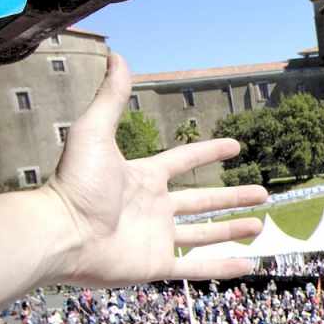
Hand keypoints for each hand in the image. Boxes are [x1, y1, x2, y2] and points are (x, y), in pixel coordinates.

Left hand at [41, 53, 266, 284]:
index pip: (183, 161)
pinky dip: (221, 268)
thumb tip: (117, 55)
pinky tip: (246, 265)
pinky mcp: (155, 264)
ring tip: (260, 226)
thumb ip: (111, 98)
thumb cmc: (75, 184)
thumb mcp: (94, 133)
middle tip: (262, 193)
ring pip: (204, 234)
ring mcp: (156, 238)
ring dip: (232, 229)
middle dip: (232, 197)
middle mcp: (154, 208)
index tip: (236, 147)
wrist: (61, 233)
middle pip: (202, 200)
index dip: (209, 152)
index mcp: (144, 178)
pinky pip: (195, 268)